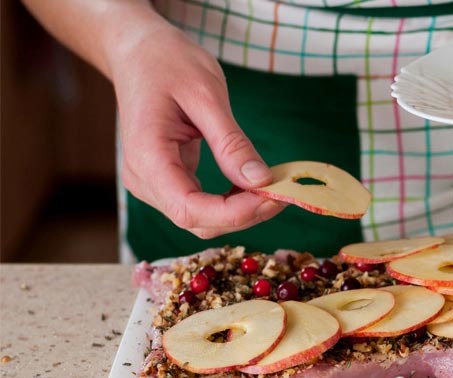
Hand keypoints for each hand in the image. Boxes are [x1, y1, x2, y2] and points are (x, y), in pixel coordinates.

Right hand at [109, 23, 284, 238]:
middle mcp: (144, 179)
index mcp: (147, 157)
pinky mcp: (167, 181)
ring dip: (241, 211)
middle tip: (284, 193)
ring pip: (201, 219)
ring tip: (274, 188)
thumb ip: (231, 142)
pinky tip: (255, 186)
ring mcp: (153, 183)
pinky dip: (231, 202)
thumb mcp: (206, 94)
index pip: (189, 208)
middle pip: (198, 220)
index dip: (234, 213)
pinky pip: (201, 204)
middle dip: (245, 214)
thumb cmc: (168, 63)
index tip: (273, 198)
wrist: (139, 52)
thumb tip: (260, 181)